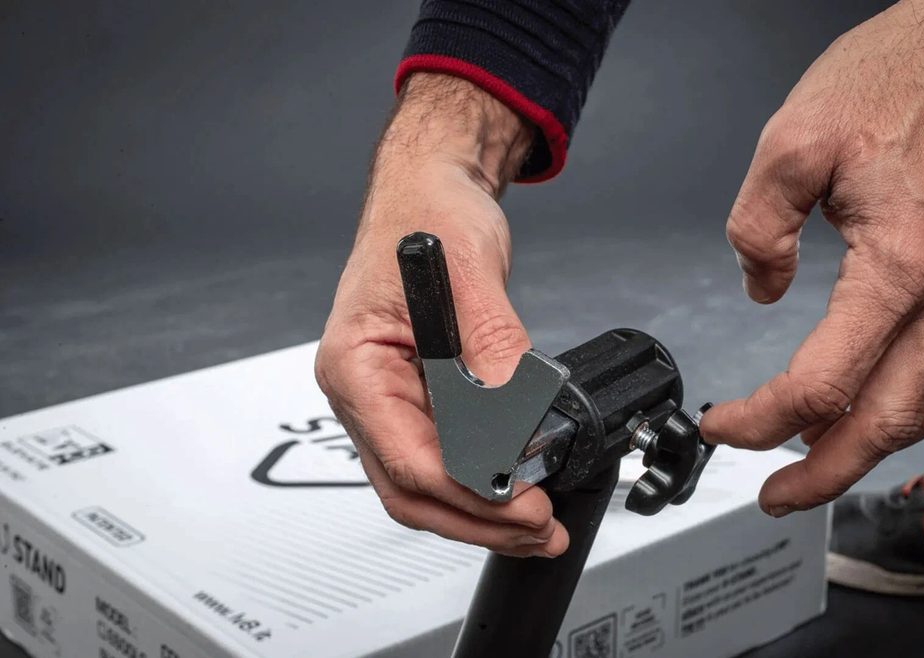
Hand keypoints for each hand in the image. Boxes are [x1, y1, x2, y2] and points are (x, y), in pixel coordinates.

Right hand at [315, 73, 569, 556]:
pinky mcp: (419, 396)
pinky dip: (482, 481)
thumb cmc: (428, 211)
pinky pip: (445, 456)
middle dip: (478, 521)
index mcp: (356, 363)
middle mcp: (364, 390)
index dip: (470, 492)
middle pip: (411, 488)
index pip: (406, 456)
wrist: (431, 190)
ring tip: (537, 523)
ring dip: (482, 512)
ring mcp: (389, 398)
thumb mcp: (470, 271)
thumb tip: (518, 414)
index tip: (524, 504)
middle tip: (540, 530)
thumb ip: (492, 346)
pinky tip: (518, 488)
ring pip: (426, 483)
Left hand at [701, 0, 923, 515]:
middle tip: (772, 494)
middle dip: (820, 473)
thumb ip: (758, 225)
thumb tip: (759, 284)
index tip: (724, 424)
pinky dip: (911, 411)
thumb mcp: (793, 140)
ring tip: (816, 463)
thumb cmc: (900, 79)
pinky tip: (878, 410)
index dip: (763, 420)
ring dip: (870, 451)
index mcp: (898, 265)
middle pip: (883, 423)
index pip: (822, 383)